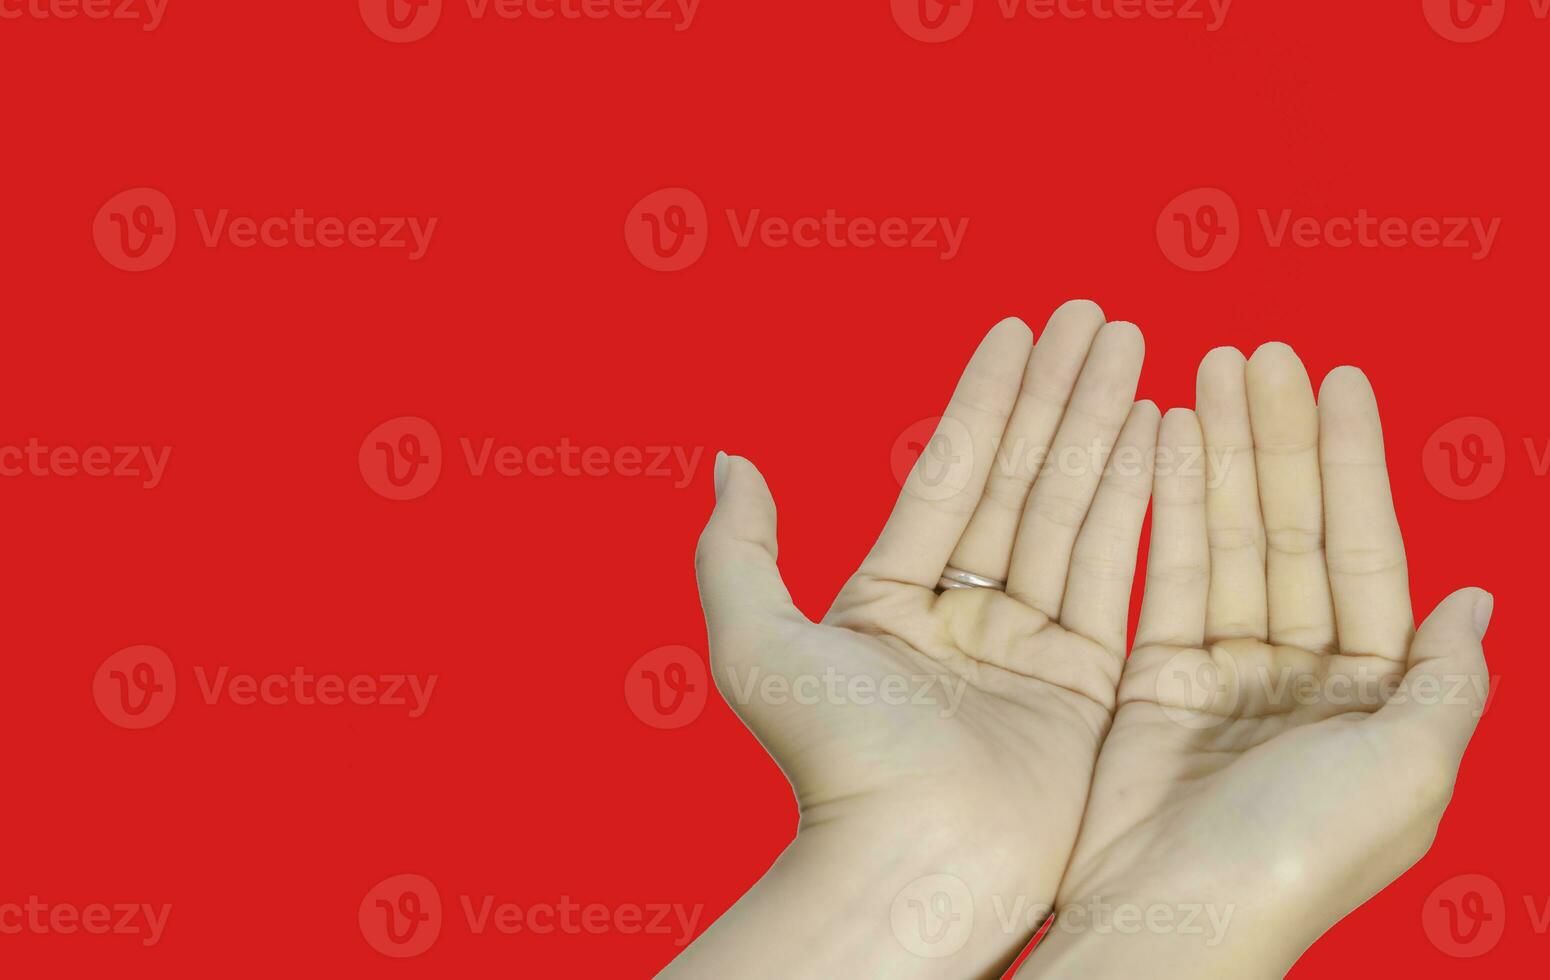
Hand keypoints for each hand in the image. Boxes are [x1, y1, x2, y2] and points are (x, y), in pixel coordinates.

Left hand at [665, 301, 1153, 977]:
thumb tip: (728, 459)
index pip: (951, 474)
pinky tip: (1158, 431)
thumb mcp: (756, 643)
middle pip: (1022, 481)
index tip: (1020, 327)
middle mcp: (964, 617)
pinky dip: (1139, 501)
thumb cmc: (830, 762)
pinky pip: (1117, 573)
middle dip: (1059, 393)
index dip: (986, 397)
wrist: (913, 866)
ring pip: (1074, 513)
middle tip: (1096, 313)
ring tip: (1136, 345)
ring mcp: (1031, 648)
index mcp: (891, 601)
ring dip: (1105, 427)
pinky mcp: (1090, 686)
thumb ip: (738, 547)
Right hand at [1021, 344, 1490, 976]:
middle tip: (1259, 353)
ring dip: (1217, 455)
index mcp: (1374, 695)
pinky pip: (1163, 575)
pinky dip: (1163, 508)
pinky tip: (1162, 442)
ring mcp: (1224, 673)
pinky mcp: (1153, 679)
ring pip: (1225, 539)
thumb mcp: (1409, 771)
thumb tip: (1478, 601)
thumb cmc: (1302, 855)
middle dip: (1277, 440)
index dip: (1354, 464)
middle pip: (1290, 530)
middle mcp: (1302, 676)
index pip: (1365, 553)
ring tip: (1207, 372)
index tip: (1342, 379)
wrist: (1177, 914)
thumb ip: (1446, 682)